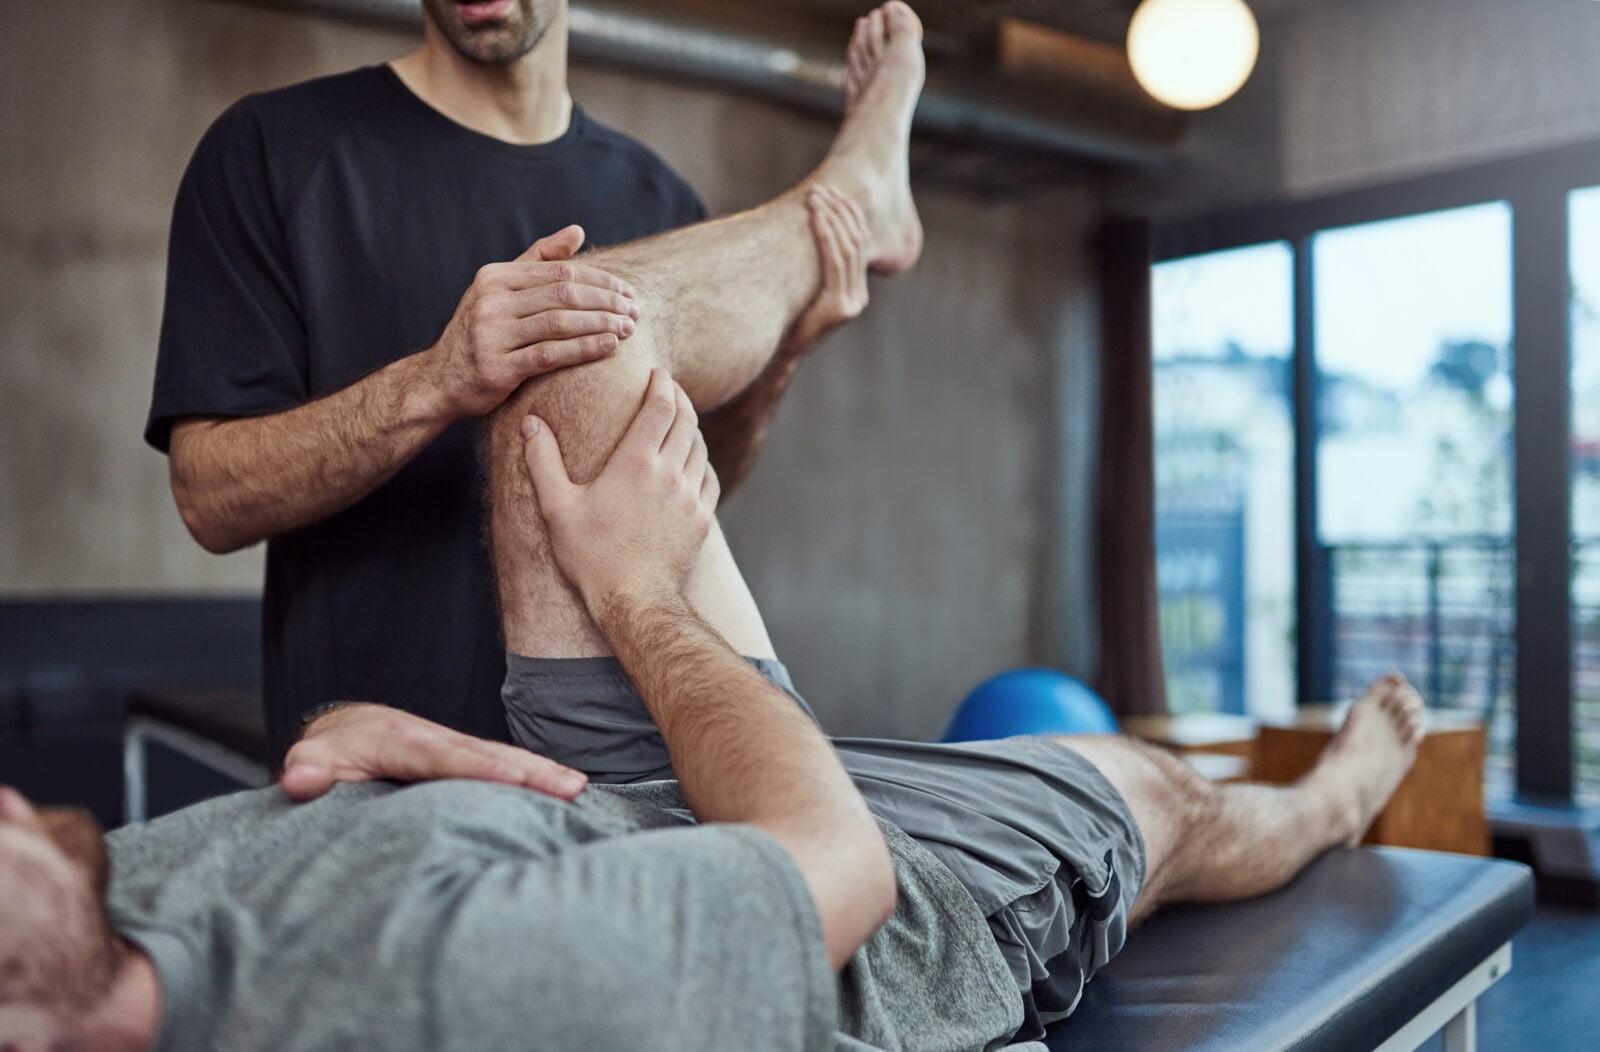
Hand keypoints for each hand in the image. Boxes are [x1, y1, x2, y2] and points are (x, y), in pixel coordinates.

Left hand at [280, 702, 588, 802]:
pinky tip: (565, 791)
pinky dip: (535, 775)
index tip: (513, 781)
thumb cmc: (329, 754)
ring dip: (541, 771)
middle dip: (530, 770)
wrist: (348, 731)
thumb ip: (306, 769)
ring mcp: (454, 747)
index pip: (444, 757)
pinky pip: (503, 765)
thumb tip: (300, 781)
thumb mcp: (309, 760)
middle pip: (488, 755)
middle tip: (571, 786)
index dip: (479, 769)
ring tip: (578, 789)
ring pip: (502, 757)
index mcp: (402, 741)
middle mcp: (436, 739)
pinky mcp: (466, 759)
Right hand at [428, 225, 641, 418]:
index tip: (628, 293)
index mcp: (495, 277)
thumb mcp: (501, 290)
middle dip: (606, 302)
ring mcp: (491, 333)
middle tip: (634, 312)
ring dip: (601, 324)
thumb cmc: (481, 333)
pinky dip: (584, 349)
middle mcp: (490, 301)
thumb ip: (539, 260)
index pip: (561, 272)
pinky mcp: (497, 367)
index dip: (601, 281)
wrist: (439, 381)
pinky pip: (551, 355)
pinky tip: (609, 346)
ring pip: (560, 322)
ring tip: (628, 329)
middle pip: (564, 294)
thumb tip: (578, 231)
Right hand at [521, 367, 719, 611]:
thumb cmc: (592, 557)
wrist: (635, 601)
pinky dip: (702, 462)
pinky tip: (693, 463)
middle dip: (680, 398)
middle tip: (671, 387)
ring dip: (692, 429)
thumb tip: (530, 423)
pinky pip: (709, 478)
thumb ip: (543, 461)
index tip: (658, 373)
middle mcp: (670, 473)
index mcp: (635, 463)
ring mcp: (691, 497)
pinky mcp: (703, 519)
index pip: (660, 407)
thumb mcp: (557, 508)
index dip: (662, 384)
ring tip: (680, 422)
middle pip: (686, 420)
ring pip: (700, 448)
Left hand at [787, 186, 870, 352]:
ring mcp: (851, 303)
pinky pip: (835, 263)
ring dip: (831, 218)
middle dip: (840, 212)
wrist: (781, 355)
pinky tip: (816, 217)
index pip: (859, 245)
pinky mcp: (839, 308)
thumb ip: (815, 270)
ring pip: (848, 249)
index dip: (849, 216)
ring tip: (815, 197)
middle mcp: (858, 296)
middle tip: (821, 189)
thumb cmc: (786, 319)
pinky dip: (826, 236)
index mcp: (854, 291)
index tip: (833, 193)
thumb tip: (806, 233)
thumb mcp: (805, 290)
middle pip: (857, 243)